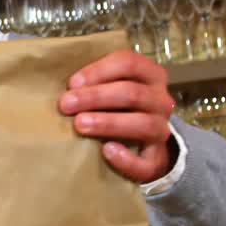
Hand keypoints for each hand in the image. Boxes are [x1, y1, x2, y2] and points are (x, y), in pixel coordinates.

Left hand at [58, 49, 176, 182]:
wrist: (141, 142)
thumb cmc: (117, 106)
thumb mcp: (110, 85)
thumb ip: (93, 81)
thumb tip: (63, 84)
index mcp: (149, 74)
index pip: (128, 63)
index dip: (98, 71)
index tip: (72, 83)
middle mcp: (160, 100)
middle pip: (132, 93)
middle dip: (95, 97)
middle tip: (65, 105)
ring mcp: (162, 129)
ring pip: (144, 124)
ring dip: (109, 123)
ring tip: (80, 124)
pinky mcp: (157, 158)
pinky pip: (147, 162)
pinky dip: (127, 158)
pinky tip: (106, 151)